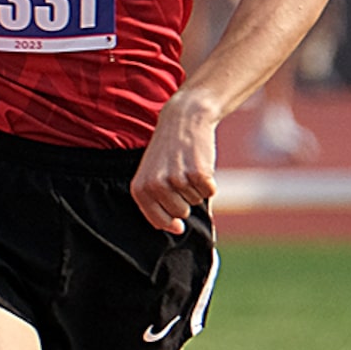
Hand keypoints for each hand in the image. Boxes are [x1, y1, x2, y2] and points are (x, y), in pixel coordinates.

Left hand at [130, 91, 218, 233]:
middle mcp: (156, 186)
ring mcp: (178, 180)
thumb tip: (177, 229)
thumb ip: (157, 202)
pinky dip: (210, 182)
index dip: (171, 222)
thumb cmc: (168, 151)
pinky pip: (210, 192)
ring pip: (195, 202)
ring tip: (188, 166)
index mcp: (140, 189)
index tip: (177, 218)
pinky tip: (201, 164)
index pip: (158, 221)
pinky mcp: (199, 174)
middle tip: (181, 176)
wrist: (184, 119)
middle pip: (180, 213)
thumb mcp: (152, 175)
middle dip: (185, 199)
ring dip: (196, 187)